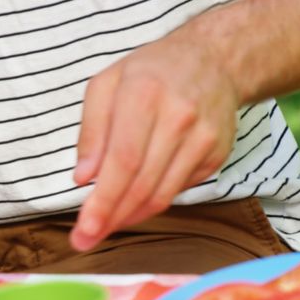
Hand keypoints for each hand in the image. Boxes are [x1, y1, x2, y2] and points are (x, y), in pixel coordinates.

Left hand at [70, 20, 239, 251]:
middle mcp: (179, 118)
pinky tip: (133, 203)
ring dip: (130, 217)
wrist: (215, 59)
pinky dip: (151, 202)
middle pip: (142, 184)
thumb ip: (91, 130)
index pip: (123, 161)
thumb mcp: (107, 84)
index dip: (103, 201)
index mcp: (145, 94)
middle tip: (85, 240)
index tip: (84, 228)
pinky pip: (178, 190)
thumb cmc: (152, 71)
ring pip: (162, 195)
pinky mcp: (216, 154)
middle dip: (111, 218)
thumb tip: (83, 178)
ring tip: (105, 226)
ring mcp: (203, 139)